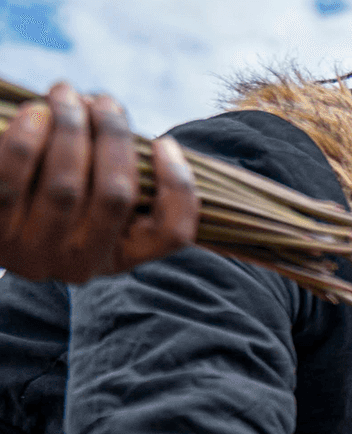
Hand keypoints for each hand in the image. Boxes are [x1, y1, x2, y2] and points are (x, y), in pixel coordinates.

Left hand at [0, 83, 196, 280]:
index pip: (172, 233)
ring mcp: (31, 254)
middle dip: (113, 136)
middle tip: (103, 100)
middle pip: (115, 196)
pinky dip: (27, 140)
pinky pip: (11, 181)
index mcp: (118, 260)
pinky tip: (35, 112)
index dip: (179, 184)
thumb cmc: (52, 198)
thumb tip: (113, 115)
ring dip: (70, 128)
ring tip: (66, 93)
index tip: (165, 141)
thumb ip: (120, 172)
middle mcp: (78, 266)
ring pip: (65, 188)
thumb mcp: (91, 200)